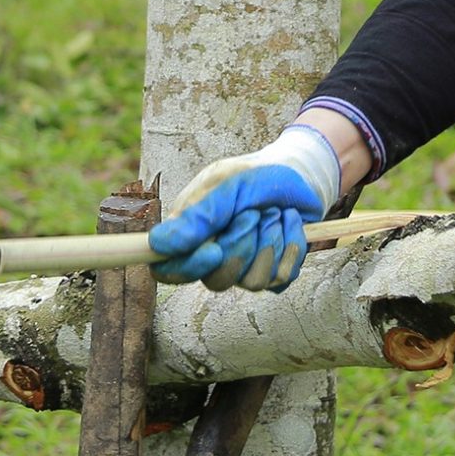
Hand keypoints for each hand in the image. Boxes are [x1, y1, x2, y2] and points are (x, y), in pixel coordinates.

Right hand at [146, 124, 341, 291]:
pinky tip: (289, 223)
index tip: (214, 250)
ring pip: (253, 282)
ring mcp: (244, 268)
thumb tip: (157, 245)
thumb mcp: (223, 185)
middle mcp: (213, 257)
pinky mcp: (273, 273)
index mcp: (189, 234)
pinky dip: (291, 245)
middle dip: (241, 244)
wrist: (297, 173)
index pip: (168, 270)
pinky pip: (281, 277)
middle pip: (217, 280)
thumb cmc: (253, 176)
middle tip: (253, 212)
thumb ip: (195, 217)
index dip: (189, 268)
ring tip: (273, 214)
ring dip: (270, 242)